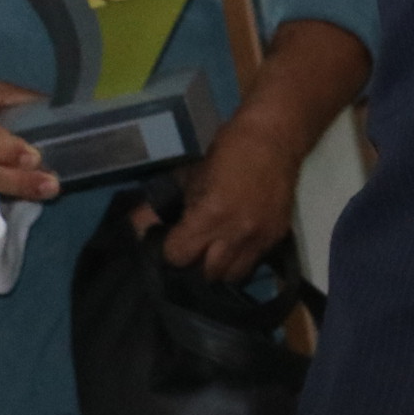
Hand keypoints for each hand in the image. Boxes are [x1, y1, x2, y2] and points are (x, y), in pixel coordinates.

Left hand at [162, 116, 304, 283]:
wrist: (276, 137)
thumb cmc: (229, 151)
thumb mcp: (191, 176)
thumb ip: (165, 207)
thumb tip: (135, 226)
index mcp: (211, 216)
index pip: (179, 257)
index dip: (172, 250)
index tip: (172, 241)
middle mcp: (237, 234)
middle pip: (207, 274)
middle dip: (197, 262)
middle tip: (194, 248)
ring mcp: (261, 237)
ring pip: (234, 276)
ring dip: (222, 266)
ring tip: (217, 251)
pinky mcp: (278, 236)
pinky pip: (256, 263)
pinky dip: (243, 258)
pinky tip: (237, 243)